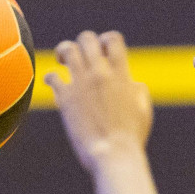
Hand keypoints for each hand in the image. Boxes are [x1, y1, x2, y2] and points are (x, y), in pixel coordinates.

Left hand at [46, 31, 152, 173]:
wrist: (114, 155)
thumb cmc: (131, 138)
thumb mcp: (143, 110)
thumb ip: (138, 90)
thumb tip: (132, 82)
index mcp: (121, 74)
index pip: (112, 39)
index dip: (106, 41)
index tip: (103, 52)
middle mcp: (100, 74)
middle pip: (87, 38)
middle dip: (83, 43)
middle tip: (80, 54)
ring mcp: (81, 84)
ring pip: (67, 50)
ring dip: (63, 51)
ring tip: (62, 59)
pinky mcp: (66, 99)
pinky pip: (52, 76)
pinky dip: (51, 77)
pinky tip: (53, 83)